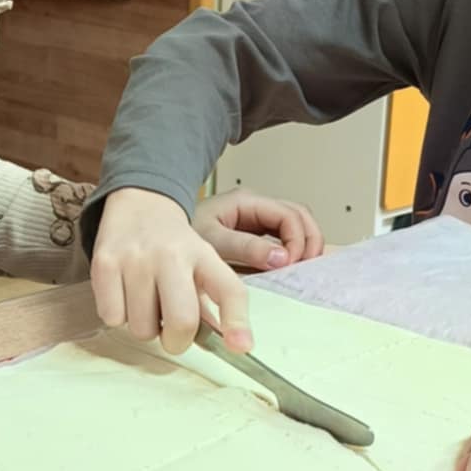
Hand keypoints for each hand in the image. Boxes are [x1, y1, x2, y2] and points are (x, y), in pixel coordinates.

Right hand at [91, 187, 254, 355]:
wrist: (141, 203)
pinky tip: (125, 294)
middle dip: (177, 341)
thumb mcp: (202, 265)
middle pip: (181, 321)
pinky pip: (112, 318)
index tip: (240, 347)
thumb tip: (231, 347)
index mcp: (204, 256)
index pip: (229, 290)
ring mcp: (135, 258)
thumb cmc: (175, 247)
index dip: (237, 322)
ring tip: (146, 302)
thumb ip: (215, 306)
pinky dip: (119, 315)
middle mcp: (171, 255)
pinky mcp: (104, 263)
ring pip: (142, 328)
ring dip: (144, 326)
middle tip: (172, 332)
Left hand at [192, 190, 323, 273]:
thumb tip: (280, 257)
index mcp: (246, 202)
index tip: (291, 263)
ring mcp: (256, 220)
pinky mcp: (253, 236)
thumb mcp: (212, 241)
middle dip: (309, 240)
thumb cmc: (179, 236)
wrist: (161, 243)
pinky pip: (283, 239)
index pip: (288, 214)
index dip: (297, 239)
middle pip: (299, 215)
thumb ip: (245, 248)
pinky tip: (289, 268)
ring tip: (302, 269)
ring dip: (304, 245)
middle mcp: (255, 207)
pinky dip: (293, 251)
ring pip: (295, 226)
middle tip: (306, 266)